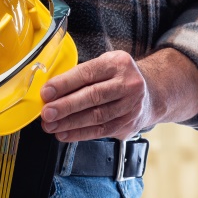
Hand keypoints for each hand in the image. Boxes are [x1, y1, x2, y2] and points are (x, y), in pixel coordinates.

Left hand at [40, 48, 197, 142]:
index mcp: (118, 63)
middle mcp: (128, 83)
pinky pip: (100, 131)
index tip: (46, 93)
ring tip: (50, 126)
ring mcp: (131, 105)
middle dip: (65, 106)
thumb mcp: (104, 67)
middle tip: (46, 113)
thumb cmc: (117, 79)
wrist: (150, 94)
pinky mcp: (129, 124)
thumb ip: (80, 76)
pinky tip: (64, 134)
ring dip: (69, 123)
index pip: (87, 73)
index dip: (65, 84)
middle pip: (93, 96)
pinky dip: (79, 134)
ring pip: (96, 116)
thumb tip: (49, 93)